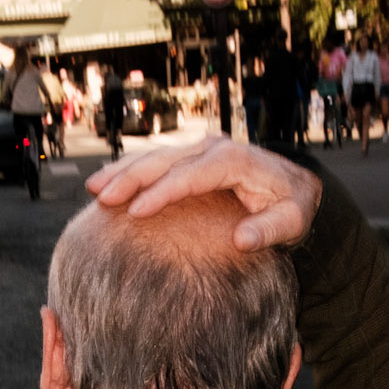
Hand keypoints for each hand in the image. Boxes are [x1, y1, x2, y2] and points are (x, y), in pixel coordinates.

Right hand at [86, 134, 321, 250]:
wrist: (295, 184)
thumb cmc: (293, 206)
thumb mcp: (292, 221)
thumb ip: (270, 231)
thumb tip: (243, 240)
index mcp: (234, 161)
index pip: (191, 175)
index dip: (162, 193)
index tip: (136, 212)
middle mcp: (214, 148)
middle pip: (165, 160)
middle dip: (131, 178)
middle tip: (102, 198)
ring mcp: (202, 148)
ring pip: (156, 156)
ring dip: (123, 171)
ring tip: (93, 189)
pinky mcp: (194, 155)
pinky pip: (158, 160)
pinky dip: (132, 169)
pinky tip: (108, 181)